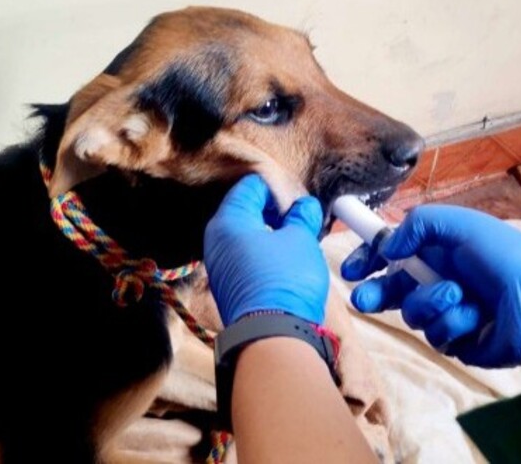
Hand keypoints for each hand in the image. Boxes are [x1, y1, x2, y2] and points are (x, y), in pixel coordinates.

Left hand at [204, 174, 327, 325]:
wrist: (273, 334)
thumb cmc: (286, 280)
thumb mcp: (301, 239)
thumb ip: (301, 216)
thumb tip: (304, 206)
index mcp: (229, 221)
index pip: (251, 187)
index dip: (277, 187)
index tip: (298, 197)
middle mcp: (216, 241)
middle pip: (245, 210)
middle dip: (274, 211)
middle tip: (300, 216)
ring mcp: (220, 265)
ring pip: (245, 235)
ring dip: (270, 232)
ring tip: (297, 237)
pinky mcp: (228, 285)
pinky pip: (245, 256)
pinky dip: (264, 251)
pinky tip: (286, 258)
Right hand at [341, 205, 520, 381]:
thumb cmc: (506, 258)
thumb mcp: (462, 225)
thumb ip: (419, 225)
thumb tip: (388, 245)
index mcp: (440, 250)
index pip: (393, 252)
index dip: (368, 258)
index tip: (350, 266)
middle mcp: (440, 279)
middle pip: (391, 288)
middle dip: (375, 292)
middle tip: (363, 297)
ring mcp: (448, 311)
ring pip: (413, 312)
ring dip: (432, 302)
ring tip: (459, 295)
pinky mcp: (457, 339)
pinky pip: (438, 334)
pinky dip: (455, 322)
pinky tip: (477, 317)